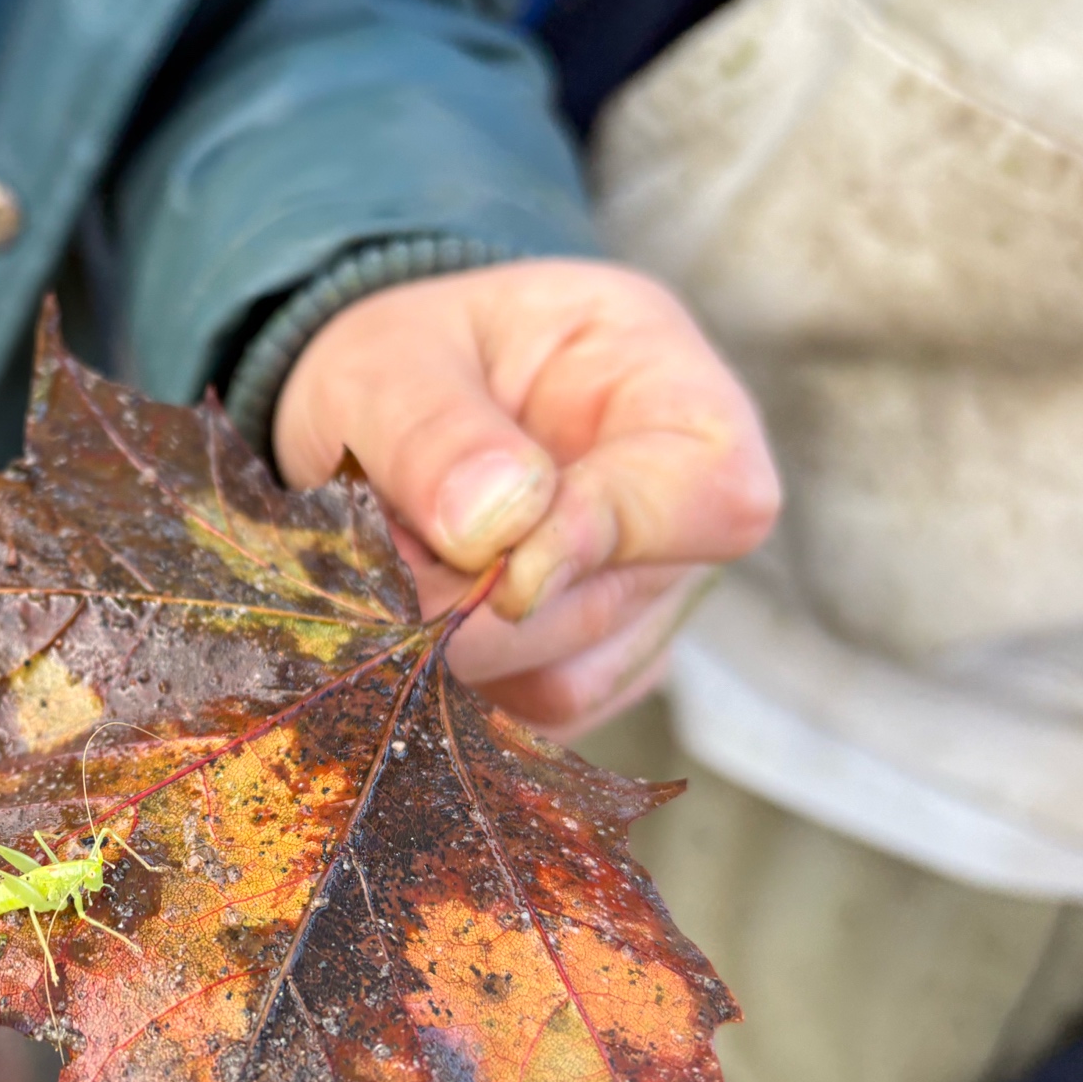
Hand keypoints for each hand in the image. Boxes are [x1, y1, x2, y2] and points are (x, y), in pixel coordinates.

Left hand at [273, 260, 778, 735]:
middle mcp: (673, 507)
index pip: (717, 496)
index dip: (608, 538)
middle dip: (472, 606)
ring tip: (377, 569)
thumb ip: (433, 432)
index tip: (483, 547)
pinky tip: (400, 619)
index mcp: (658, 384)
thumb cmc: (393, 367)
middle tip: (371, 555)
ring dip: (447, 649)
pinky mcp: (581, 665)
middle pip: (614, 608)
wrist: (364, 419)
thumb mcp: (386, 365)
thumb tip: (496, 527)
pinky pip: (524, 717)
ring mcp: (636, 598)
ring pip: (563, 681)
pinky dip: (448, 684)